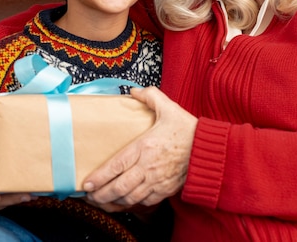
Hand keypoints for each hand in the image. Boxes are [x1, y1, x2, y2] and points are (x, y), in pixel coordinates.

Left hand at [84, 86, 197, 210]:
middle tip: (88, 196)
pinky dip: (130, 204)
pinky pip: (144, 202)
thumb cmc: (189, 130)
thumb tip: (134, 91)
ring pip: (130, 198)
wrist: (210, 151)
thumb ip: (151, 96)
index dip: (99, 177)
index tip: (86, 184)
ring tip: (100, 202)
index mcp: (145, 147)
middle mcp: (149, 167)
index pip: (117, 166)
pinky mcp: (165, 190)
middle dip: (100, 195)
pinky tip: (122, 203)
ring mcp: (157, 181)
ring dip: (113, 203)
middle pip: (119, 187)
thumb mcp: (169, 108)